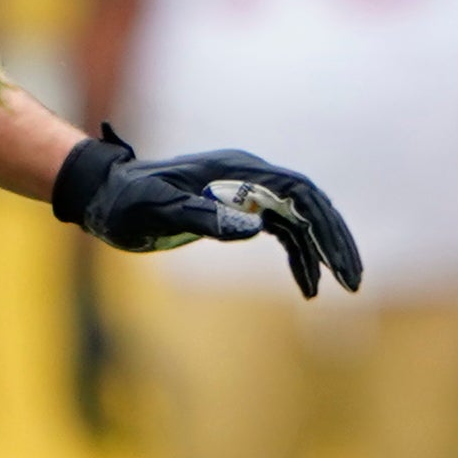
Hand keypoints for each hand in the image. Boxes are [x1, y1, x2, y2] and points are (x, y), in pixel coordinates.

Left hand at [51, 127, 365, 297]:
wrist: (102, 194)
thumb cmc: (126, 200)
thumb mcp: (159, 209)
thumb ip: (204, 217)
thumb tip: (256, 229)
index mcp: (238, 170)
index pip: (300, 194)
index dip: (325, 227)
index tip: (340, 264)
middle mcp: (248, 177)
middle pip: (309, 206)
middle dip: (335, 241)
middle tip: (354, 280)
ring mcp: (244, 192)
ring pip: (299, 221)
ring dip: (322, 252)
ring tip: (342, 286)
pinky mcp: (236, 210)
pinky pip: (281, 233)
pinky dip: (298, 259)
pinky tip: (308, 287)